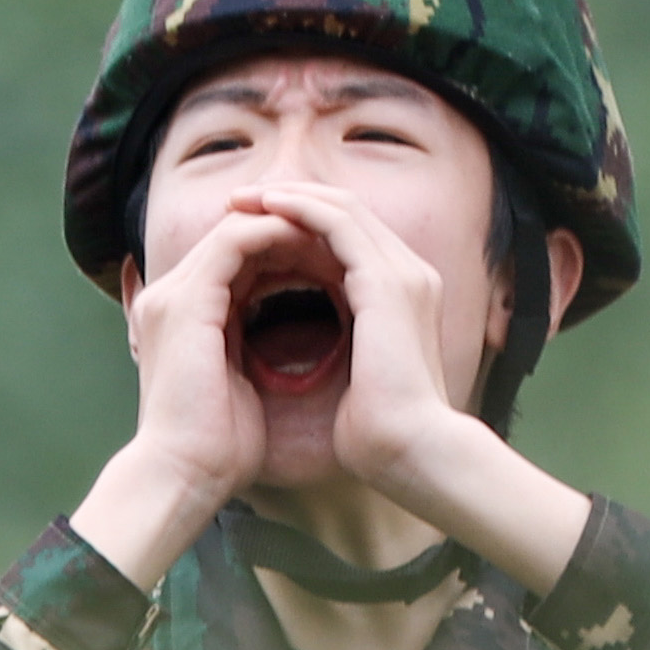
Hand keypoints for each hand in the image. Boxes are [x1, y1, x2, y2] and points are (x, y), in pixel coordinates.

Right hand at [72, 206, 309, 585]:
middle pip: (236, 235)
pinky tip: (320, 242)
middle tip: (344, 234)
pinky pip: (237, 240)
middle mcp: (169, 298)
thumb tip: (277, 338)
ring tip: (336, 232)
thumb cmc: (216, 448)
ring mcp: (173, 296)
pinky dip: (280, 233)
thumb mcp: (238, 380)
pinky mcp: (187, 301)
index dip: (287, 249)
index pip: (234, 259)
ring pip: (238, 228)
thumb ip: (245, 344)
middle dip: (293, 227)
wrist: (185, 475)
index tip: (338, 256)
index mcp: (180, 318)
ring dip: (291, 222)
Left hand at [239, 183, 591, 595]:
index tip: (249, 232)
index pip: (346, 242)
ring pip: (342, 210)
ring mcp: (403, 274)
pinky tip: (266, 210)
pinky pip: (340, 225)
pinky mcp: (387, 281)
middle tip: (240, 200)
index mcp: (398, 298)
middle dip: (290, 201)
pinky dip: (302, 212)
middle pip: (345, 214)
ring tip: (245, 198)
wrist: (409, 451)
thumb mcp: (348, 378)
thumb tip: (296, 359)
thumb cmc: (376, 434)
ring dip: (291, 198)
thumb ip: (335, 350)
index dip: (298, 229)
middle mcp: (407, 276)